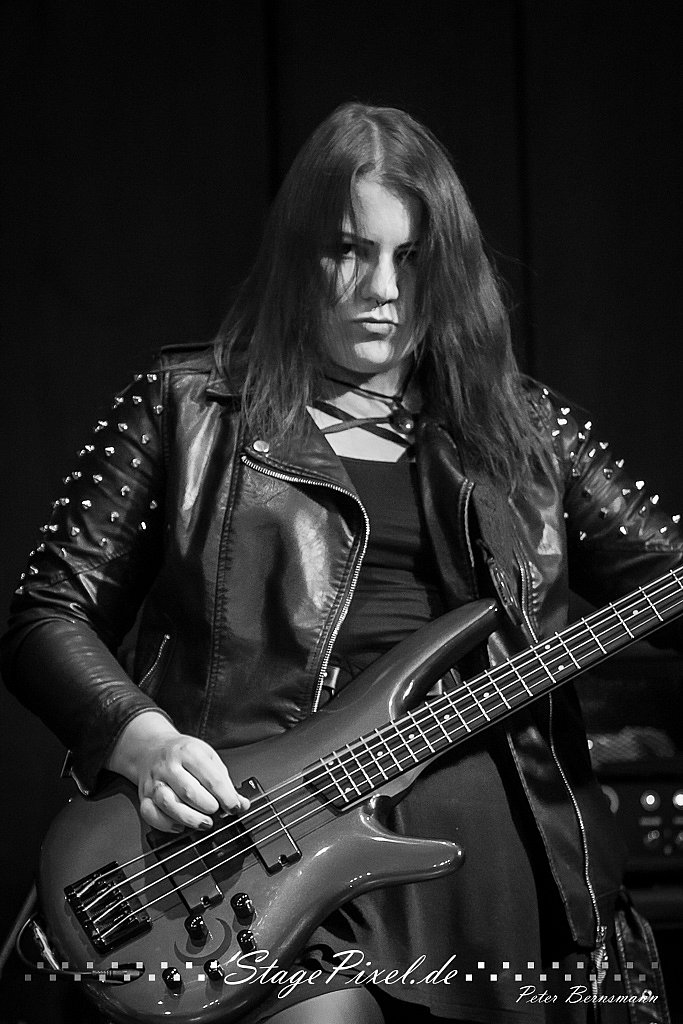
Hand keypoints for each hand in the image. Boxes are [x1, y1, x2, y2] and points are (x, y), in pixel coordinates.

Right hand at [106, 711, 248, 831]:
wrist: (152, 748)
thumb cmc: (184, 754)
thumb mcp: (208, 758)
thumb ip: (224, 782)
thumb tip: (241, 804)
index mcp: (189, 752)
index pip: (211, 777)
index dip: (226, 797)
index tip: (234, 807)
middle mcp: (169, 765)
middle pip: (189, 791)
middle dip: (207, 806)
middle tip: (217, 813)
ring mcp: (154, 781)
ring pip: (168, 803)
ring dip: (189, 817)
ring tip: (204, 822)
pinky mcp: (143, 795)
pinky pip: (150, 813)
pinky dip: (166, 824)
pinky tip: (180, 826)